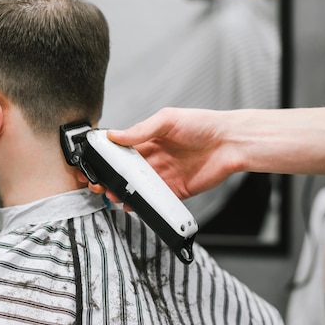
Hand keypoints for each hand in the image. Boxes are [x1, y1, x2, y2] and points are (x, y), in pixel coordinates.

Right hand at [80, 107, 242, 200]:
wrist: (231, 142)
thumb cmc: (203, 124)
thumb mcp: (168, 120)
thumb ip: (141, 130)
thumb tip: (115, 135)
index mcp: (149, 140)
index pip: (122, 151)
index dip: (107, 158)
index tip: (93, 163)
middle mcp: (155, 159)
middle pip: (126, 172)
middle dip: (110, 179)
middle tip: (98, 184)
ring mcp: (164, 176)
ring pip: (138, 188)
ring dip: (124, 193)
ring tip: (112, 195)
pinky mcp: (176, 191)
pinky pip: (156, 200)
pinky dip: (143, 204)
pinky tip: (133, 204)